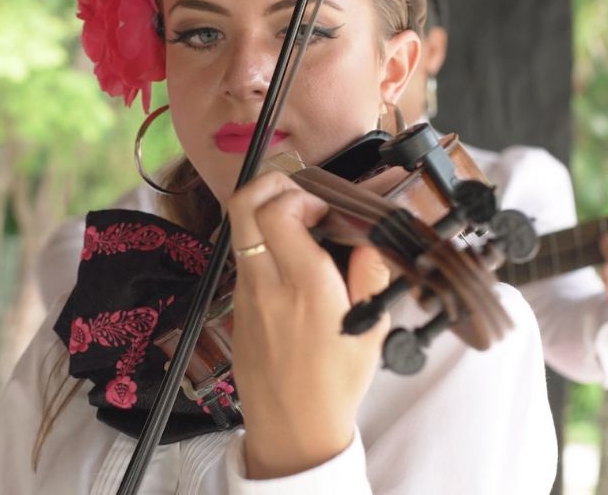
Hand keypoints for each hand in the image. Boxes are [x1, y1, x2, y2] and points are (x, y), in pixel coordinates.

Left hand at [227, 172, 389, 478]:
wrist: (292, 425)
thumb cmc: (335, 382)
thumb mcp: (371, 329)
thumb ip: (371, 274)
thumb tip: (367, 236)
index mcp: (306, 286)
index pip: (279, 213)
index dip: (300, 194)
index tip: (324, 207)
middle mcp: (267, 282)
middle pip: (244, 204)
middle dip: (270, 183)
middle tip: (300, 194)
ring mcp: (245, 292)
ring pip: (239, 226)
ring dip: (265, 210)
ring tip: (298, 223)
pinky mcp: (236, 303)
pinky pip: (243, 254)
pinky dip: (262, 240)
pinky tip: (289, 257)